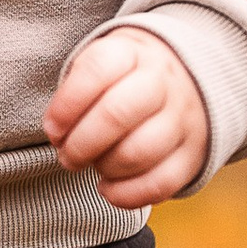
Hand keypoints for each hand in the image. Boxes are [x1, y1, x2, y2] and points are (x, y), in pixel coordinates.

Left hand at [44, 27, 209, 207]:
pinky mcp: (194, 154)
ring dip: (104, 168)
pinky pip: (162, 183)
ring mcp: (183, 118)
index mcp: (132, 52)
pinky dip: (128, 195)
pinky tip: (109, 188)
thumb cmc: (125, 78)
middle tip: (67, 155)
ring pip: (138, 152)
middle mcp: (162, 81)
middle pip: (116, 114)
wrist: (186, 78)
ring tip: (94, 165)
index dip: (66, 105)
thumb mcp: (100, 65)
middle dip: (80, 144)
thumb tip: (59, 134)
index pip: (97, 69)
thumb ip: (75, 94)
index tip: (52, 128)